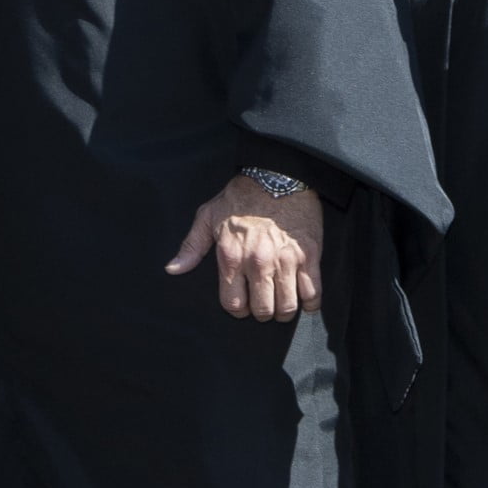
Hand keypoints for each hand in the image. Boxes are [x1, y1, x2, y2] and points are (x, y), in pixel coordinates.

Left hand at [166, 173, 328, 319]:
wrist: (278, 174)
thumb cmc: (241, 195)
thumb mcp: (208, 215)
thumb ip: (191, 246)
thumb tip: (173, 269)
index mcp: (231, 256)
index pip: (233, 304)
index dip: (238, 309)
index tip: (242, 304)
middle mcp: (257, 263)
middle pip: (262, 310)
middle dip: (262, 312)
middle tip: (264, 304)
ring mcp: (285, 261)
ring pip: (287, 307)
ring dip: (284, 311)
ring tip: (282, 304)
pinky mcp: (309, 256)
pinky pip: (314, 293)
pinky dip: (310, 303)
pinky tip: (304, 299)